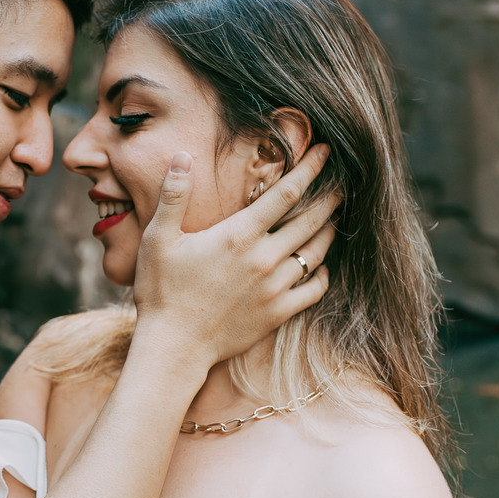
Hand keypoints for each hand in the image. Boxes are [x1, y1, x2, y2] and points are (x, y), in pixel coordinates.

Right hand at [133, 145, 338, 369]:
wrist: (173, 345)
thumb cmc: (161, 291)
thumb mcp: (158, 238)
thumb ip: (173, 195)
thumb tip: (183, 156)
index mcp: (239, 235)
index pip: (287, 193)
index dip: (310, 169)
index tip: (324, 152)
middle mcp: (264, 259)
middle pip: (311, 220)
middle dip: (329, 198)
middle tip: (340, 184)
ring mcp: (275, 288)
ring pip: (317, 253)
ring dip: (328, 233)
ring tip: (332, 220)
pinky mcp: (278, 313)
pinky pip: (314, 289)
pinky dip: (323, 274)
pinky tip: (321, 266)